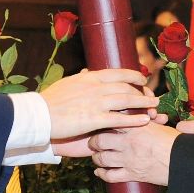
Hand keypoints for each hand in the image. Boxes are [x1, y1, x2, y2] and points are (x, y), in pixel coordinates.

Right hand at [40, 69, 156, 141]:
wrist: (39, 114)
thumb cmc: (50, 100)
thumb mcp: (67, 83)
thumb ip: (80, 78)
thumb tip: (86, 72)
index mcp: (90, 77)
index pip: (118, 73)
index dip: (134, 76)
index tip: (142, 80)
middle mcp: (96, 87)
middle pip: (126, 87)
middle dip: (142, 92)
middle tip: (151, 97)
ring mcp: (96, 103)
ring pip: (127, 100)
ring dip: (143, 103)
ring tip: (154, 107)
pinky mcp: (94, 119)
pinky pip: (120, 119)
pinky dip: (135, 119)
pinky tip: (145, 121)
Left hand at [88, 124, 177, 185]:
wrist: (185, 161)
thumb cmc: (176, 142)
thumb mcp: (160, 126)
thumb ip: (149, 121)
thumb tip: (148, 115)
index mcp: (135, 127)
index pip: (111, 121)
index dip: (102, 123)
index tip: (101, 124)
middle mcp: (129, 143)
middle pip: (100, 141)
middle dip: (94, 142)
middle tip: (94, 143)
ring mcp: (129, 160)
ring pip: (103, 159)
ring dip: (96, 158)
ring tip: (97, 157)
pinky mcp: (132, 174)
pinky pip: (111, 176)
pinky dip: (102, 174)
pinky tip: (99, 172)